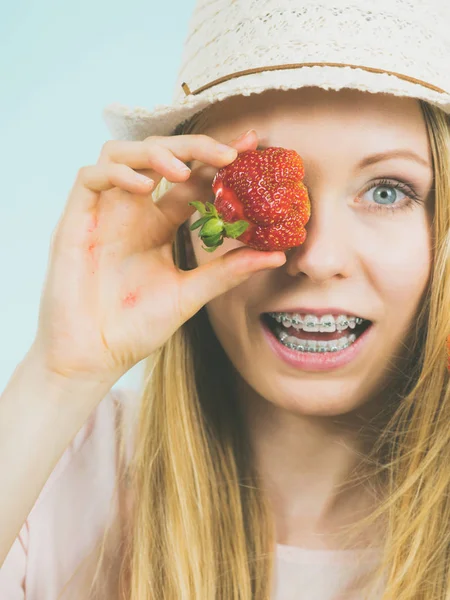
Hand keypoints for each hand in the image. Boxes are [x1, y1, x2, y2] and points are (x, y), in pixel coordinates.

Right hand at [30, 130, 285, 385]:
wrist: (94, 356)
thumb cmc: (136, 328)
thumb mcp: (189, 294)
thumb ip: (226, 271)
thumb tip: (277, 255)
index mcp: (159, 224)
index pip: (191, 179)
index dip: (218, 160)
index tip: (251, 147)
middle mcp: (133, 210)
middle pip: (161, 155)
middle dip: (195, 146)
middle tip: (228, 152)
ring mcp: (104, 212)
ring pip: (123, 153)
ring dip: (155, 152)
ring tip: (183, 171)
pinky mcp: (76, 220)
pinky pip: (91, 177)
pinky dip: (118, 173)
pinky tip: (144, 188)